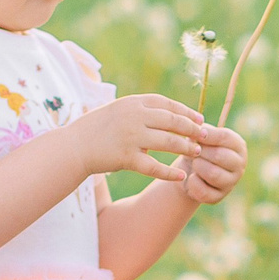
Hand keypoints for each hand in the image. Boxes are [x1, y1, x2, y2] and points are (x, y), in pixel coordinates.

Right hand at [66, 93, 204, 180]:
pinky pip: (154, 167)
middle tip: (205, 136)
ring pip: (168, 142)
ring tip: (196, 153)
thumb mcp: (117, 111)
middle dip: (192, 129)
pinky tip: (181, 176)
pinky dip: (169, 173)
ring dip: (186, 148)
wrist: (73, 146)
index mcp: (132, 103)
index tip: (199, 119)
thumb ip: (140, 110)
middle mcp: (134, 117)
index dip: (186, 111)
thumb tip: (167, 113)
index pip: (167, 104)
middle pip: (172, 121)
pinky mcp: (126, 158)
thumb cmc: (96, 129)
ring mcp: (131, 137)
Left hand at [176, 123, 246, 204]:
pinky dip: (192, 182)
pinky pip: (203, 191)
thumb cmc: (198, 149)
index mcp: (238, 146)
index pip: (226, 137)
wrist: (189, 172)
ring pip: (213, 174)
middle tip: (193, 151)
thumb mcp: (199, 137)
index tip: (197, 134)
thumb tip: (197, 128)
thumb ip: (200, 132)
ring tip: (194, 163)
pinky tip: (192, 177)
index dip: (209, 135)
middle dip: (201, 152)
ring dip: (197, 166)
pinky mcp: (218, 197)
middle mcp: (239, 165)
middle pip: (219, 156)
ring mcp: (231, 182)